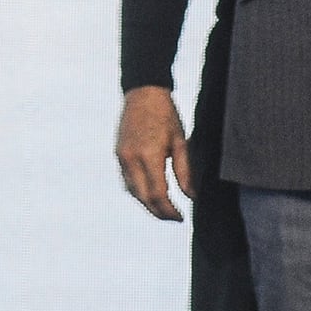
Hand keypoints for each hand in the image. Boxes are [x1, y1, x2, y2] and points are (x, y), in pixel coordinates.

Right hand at [116, 86, 193, 222]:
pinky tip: (150, 194)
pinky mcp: (119, 154)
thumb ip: (185, 171)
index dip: (169, 210)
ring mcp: (122, 157)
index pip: (158, 194)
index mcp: (149, 155)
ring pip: (133, 192)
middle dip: (158, 212)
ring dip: (148, 204)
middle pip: (143, 198)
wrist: (143, 92)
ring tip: (164, 210)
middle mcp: (131, 159)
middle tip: (174, 218)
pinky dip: (139, 192)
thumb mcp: (181, 141)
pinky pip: (127, 181)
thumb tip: (192, 196)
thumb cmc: (166, 114)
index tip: (181, 217)